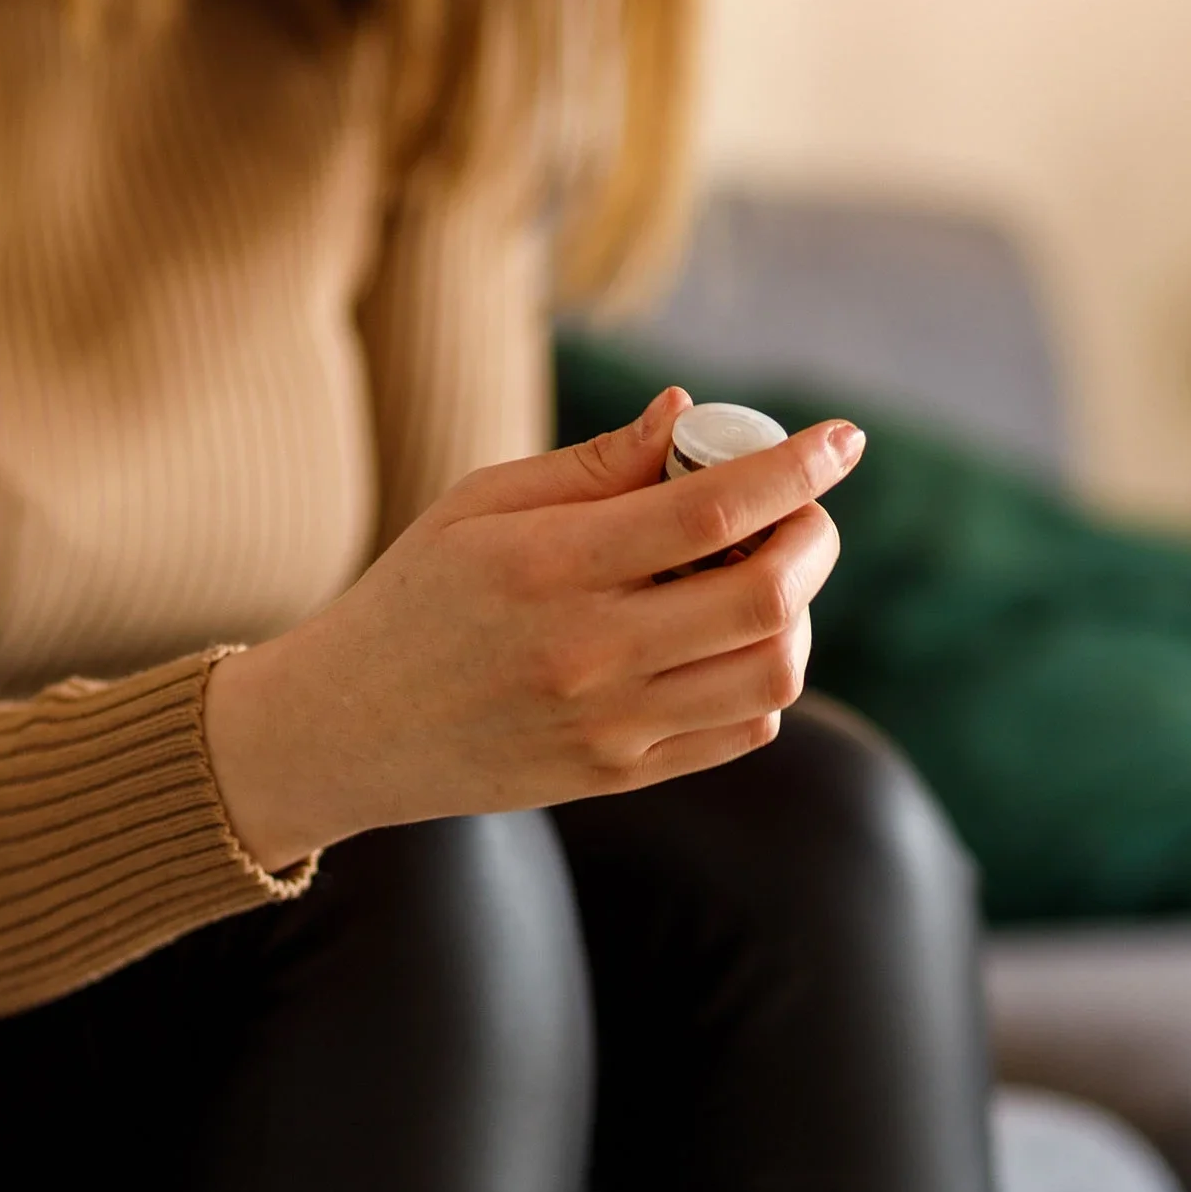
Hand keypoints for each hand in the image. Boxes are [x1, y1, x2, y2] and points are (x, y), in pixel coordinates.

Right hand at [207, 388, 860, 867]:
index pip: (712, 509)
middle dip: (811, 540)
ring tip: (761, 579)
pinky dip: (763, 678)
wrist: (348, 728)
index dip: (795, 467)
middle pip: (764, 597)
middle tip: (798, 514)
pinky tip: (725, 640)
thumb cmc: (416, 596)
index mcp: (548, 565)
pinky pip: (742, 730)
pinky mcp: (619, 776)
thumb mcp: (479, 506)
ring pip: (771, 673)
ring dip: (796, 614)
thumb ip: (594, 465)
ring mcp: (609, 725)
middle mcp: (587, 651)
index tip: (842, 439)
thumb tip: (689, 415)